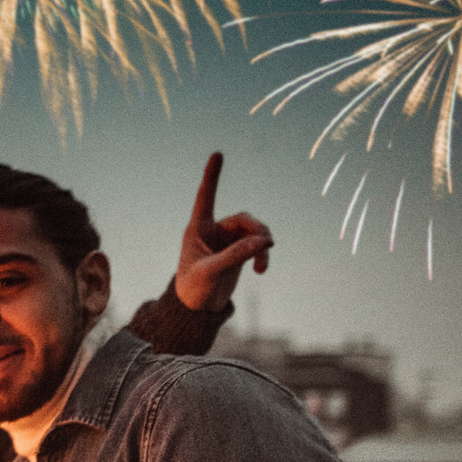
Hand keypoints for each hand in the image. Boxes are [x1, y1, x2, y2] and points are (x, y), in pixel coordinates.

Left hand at [173, 153, 272, 312]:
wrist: (196, 308)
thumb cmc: (194, 288)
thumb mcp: (212, 272)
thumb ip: (236, 256)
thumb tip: (265, 241)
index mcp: (197, 228)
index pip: (206, 197)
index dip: (212, 176)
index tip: (217, 153)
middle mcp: (213, 230)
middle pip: (244, 219)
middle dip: (257, 232)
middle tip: (266, 247)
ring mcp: (227, 240)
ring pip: (254, 232)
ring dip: (263, 246)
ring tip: (263, 267)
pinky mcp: (237, 251)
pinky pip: (257, 244)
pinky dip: (262, 255)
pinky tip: (261, 271)